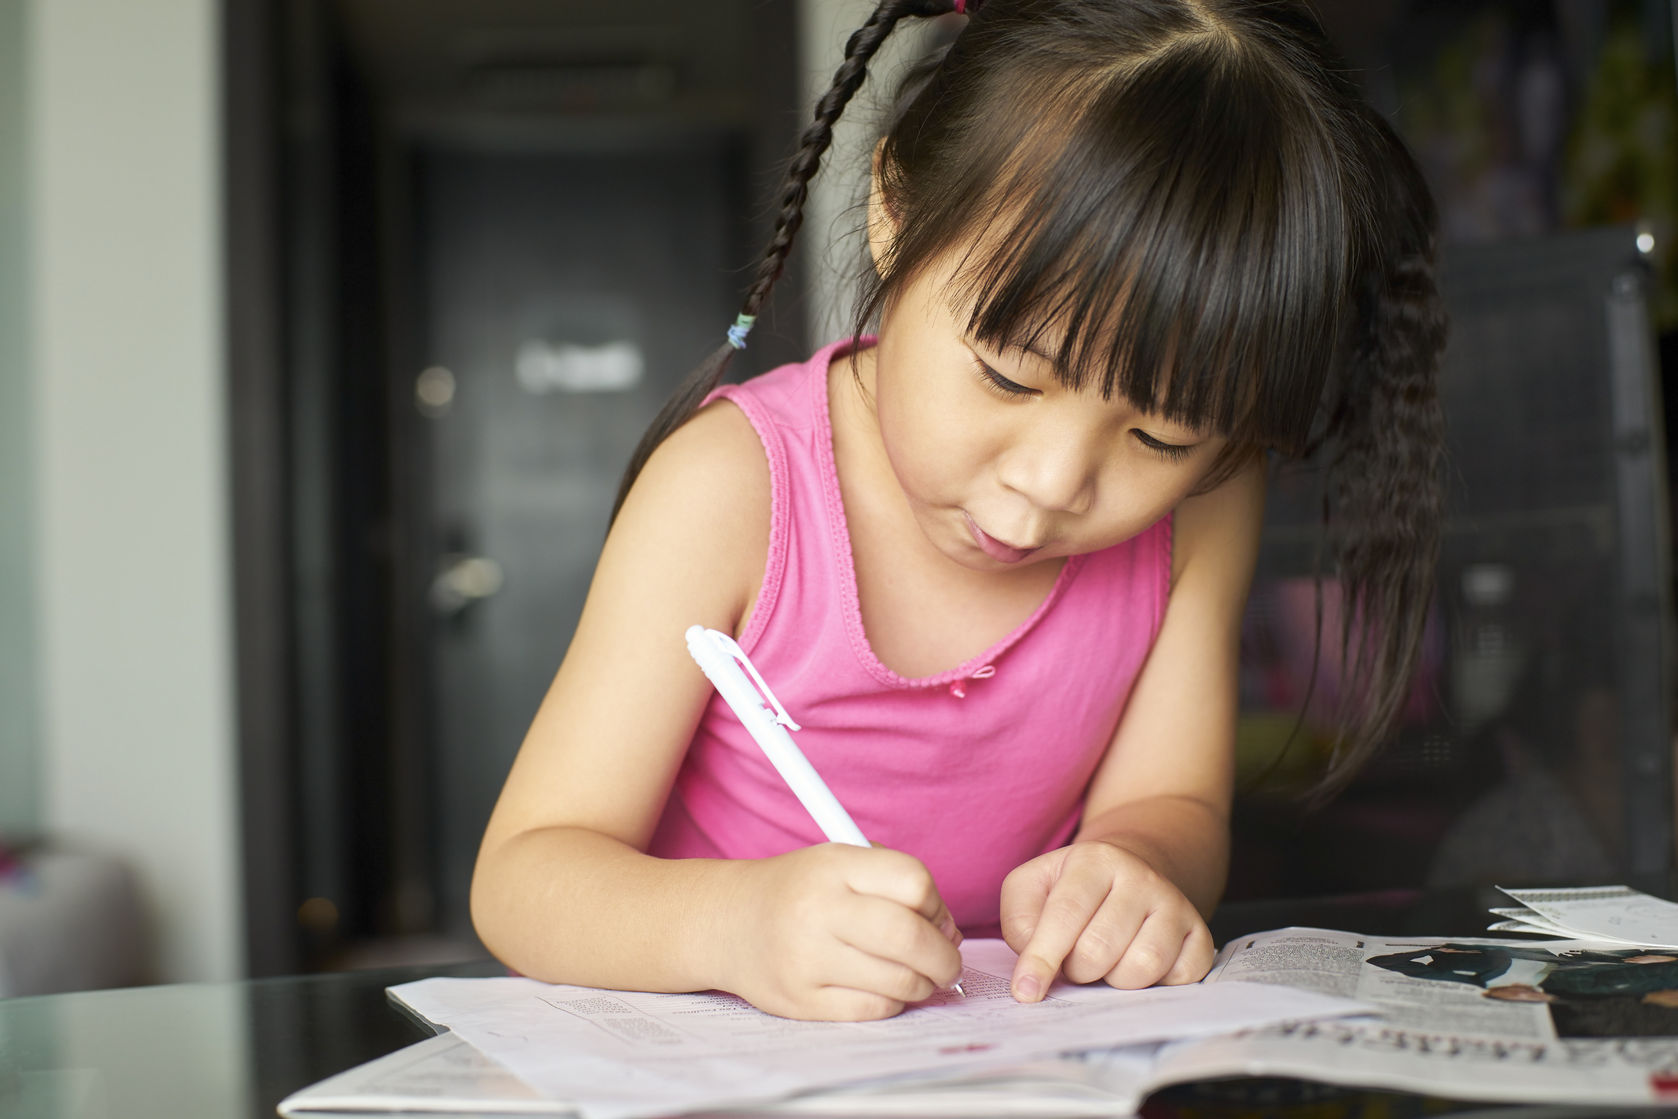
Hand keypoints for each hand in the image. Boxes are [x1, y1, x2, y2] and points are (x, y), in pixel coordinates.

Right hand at [722, 844, 962, 1020]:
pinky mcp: (800, 1000)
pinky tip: (886, 990)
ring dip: (923, 984)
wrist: (728, 922)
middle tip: (948, 963)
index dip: (936, 905)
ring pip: (898, 980)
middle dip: (944, 956)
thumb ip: (895, 886)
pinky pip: (873, 1009)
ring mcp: (806, 958)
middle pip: (910, 936)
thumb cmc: (798, 892)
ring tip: (918, 976)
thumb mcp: (839, 864)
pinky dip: (892, 1003)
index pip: (914, 882)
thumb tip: (948, 933)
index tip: (936, 918)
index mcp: (833, 867)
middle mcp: (818, 910)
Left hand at [998, 840, 1212, 1000]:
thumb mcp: (1032, 886)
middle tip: (1075, 961)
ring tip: (1106, 962)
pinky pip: (1179, 978)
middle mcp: (1141, 877)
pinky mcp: (1200, 934)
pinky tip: (1137, 963)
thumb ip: (1020, 920)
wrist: (1130, 871)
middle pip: (1100, 949)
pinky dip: (1155, 984)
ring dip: (1114, 979)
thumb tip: (1034, 967)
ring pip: (1142, 967)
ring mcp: (1175, 904)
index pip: (1066, 914)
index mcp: (1094, 859)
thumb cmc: (1072, 888)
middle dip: (1077, 970)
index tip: (1025, 991)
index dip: (1042, 958)